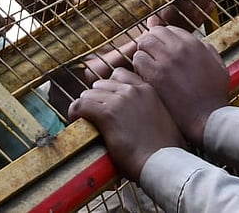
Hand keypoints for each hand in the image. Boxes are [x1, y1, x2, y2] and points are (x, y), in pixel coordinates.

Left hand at [68, 68, 183, 180]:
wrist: (162, 163)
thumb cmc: (164, 149)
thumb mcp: (162, 117)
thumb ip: (148, 108)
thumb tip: (135, 115)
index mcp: (147, 89)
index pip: (119, 74)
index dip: (109, 88)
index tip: (105, 100)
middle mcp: (133, 90)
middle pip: (101, 84)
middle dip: (96, 97)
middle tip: (94, 113)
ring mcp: (120, 101)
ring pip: (89, 94)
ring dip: (85, 105)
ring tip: (84, 118)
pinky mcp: (107, 115)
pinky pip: (81, 105)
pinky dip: (74, 111)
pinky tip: (75, 118)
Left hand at [131, 25, 227, 145]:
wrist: (207, 118)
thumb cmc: (214, 97)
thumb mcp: (219, 67)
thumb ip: (207, 51)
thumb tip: (199, 43)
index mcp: (194, 44)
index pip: (169, 29)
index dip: (163, 39)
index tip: (160, 49)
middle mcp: (180, 48)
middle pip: (154, 32)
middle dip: (150, 42)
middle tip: (151, 56)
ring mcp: (167, 60)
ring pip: (143, 43)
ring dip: (143, 53)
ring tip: (147, 67)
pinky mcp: (155, 75)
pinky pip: (138, 60)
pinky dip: (138, 66)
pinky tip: (145, 76)